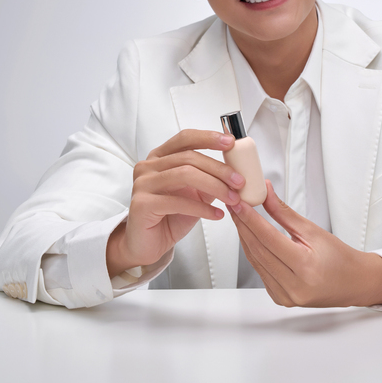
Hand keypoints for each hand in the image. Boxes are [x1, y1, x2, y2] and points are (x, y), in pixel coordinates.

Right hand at [106, 129, 243, 276]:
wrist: (147, 245)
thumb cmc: (170, 216)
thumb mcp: (194, 193)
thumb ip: (208, 178)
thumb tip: (235, 170)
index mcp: (159, 157)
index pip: (185, 138)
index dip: (208, 138)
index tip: (230, 142)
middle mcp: (148, 166)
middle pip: (189, 157)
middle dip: (219, 169)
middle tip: (239, 181)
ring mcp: (142, 184)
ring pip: (185, 175)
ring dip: (215, 186)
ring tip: (233, 198)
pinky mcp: (142, 204)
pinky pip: (178, 202)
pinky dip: (202, 208)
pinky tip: (217, 214)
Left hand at [228, 181, 381, 307]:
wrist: (354, 283)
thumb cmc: (340, 258)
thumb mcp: (313, 230)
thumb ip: (285, 213)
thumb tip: (266, 194)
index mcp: (305, 267)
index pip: (268, 238)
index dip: (250, 219)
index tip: (239, 203)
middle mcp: (293, 286)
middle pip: (258, 250)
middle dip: (243, 225)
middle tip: (235, 205)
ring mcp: (285, 296)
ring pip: (255, 261)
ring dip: (245, 238)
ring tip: (240, 217)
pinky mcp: (280, 298)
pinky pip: (260, 272)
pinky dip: (254, 253)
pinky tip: (250, 238)